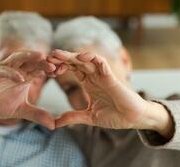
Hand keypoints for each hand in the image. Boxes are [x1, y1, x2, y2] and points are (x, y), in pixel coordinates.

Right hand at [0, 51, 55, 129]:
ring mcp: (4, 69)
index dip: (50, 69)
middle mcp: (15, 69)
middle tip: (55, 65)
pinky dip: (12, 73)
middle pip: (31, 61)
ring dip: (29, 57)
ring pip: (18, 58)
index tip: (61, 71)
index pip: (39, 69)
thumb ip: (37, 114)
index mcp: (24, 76)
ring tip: (41, 57)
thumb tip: (54, 125)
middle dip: (43, 61)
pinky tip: (21, 78)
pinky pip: (3, 70)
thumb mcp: (21, 110)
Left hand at [48, 50, 173, 137]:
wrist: (132, 120)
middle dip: (62, 57)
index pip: (72, 69)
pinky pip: (101, 63)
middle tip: (48, 56)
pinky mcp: (111, 77)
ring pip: (86, 59)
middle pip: (76, 62)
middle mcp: (94, 77)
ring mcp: (102, 75)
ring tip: (58, 54)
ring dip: (72, 55)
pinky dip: (92, 58)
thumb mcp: (89, 117)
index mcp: (88, 83)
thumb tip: (55, 123)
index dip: (60, 66)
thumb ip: (73, 117)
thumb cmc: (114, 116)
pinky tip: (80, 57)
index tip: (47, 68)